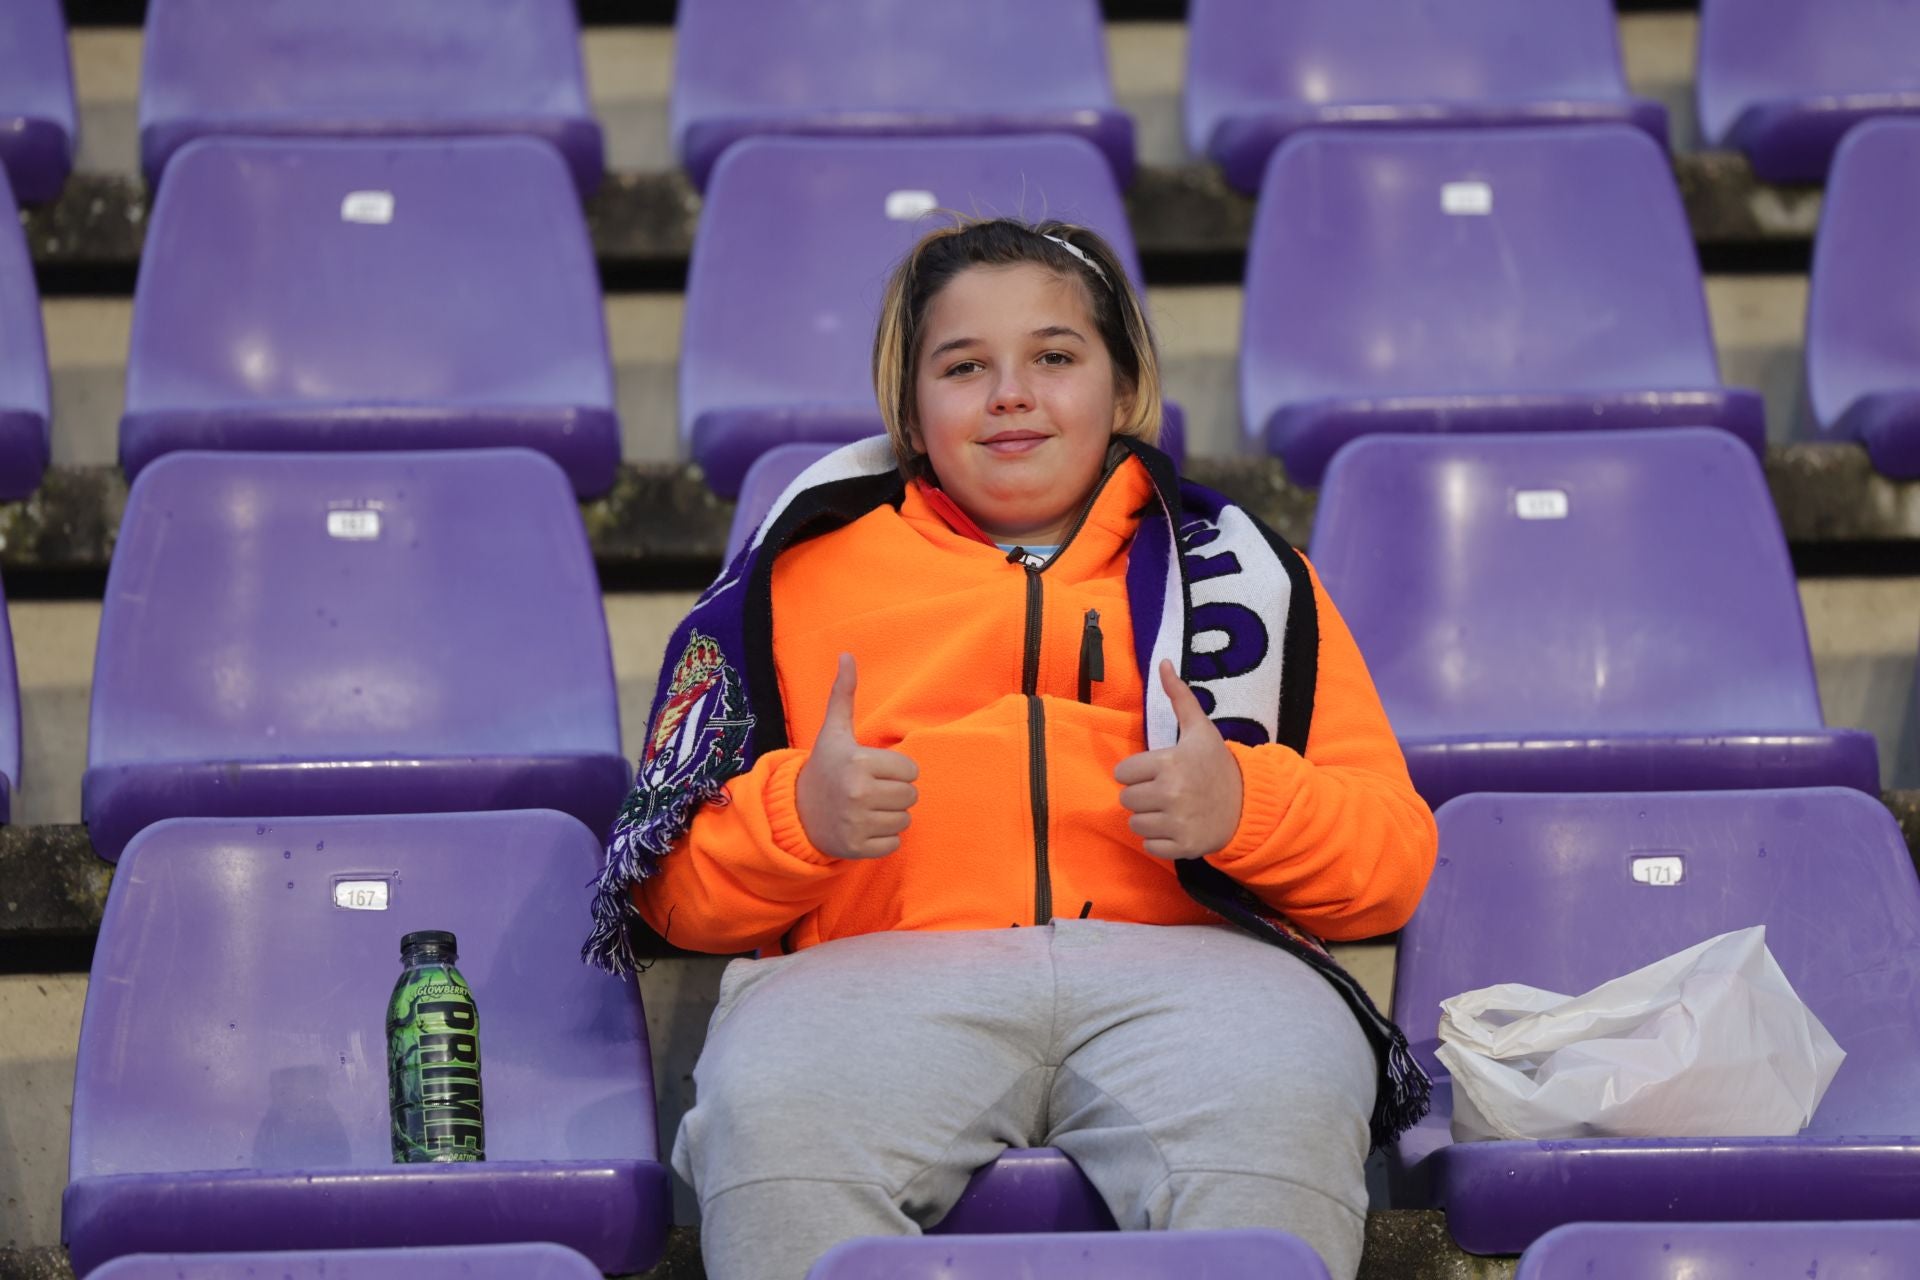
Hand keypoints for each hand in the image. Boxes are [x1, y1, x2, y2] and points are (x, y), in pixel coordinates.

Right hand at [796, 654, 919, 859]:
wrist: (796, 812)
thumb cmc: (824, 767)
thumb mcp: (833, 731)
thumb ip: (843, 694)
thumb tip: (847, 655)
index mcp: (859, 762)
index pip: (910, 770)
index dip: (896, 770)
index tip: (873, 770)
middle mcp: (859, 794)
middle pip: (911, 796)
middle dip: (895, 793)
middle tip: (870, 790)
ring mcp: (858, 823)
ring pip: (905, 820)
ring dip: (890, 815)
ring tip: (866, 808)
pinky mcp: (858, 848)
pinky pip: (894, 844)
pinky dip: (882, 838)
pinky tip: (862, 827)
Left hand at [1114, 660, 1243, 859]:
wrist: (1250, 804)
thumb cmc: (1217, 764)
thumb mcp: (1200, 729)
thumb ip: (1179, 697)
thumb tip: (1163, 663)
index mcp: (1170, 762)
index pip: (1122, 773)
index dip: (1137, 772)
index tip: (1157, 771)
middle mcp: (1171, 793)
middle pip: (1126, 799)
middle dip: (1141, 795)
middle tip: (1164, 791)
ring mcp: (1177, 822)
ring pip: (1135, 824)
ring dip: (1148, 818)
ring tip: (1170, 809)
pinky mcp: (1183, 847)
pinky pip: (1149, 846)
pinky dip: (1158, 840)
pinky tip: (1176, 826)